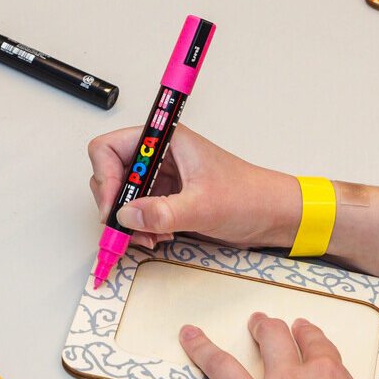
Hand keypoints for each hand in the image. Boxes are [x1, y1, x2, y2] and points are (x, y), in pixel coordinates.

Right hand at [87, 125, 298, 249]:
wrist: (273, 216)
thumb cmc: (250, 197)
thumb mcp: (204, 206)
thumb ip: (163, 212)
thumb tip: (126, 215)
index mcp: (166, 141)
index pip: (110, 147)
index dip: (105, 177)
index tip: (113, 206)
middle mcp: (160, 156)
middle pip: (111, 174)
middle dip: (116, 205)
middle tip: (127, 227)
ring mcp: (162, 178)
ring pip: (122, 198)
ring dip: (128, 222)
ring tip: (149, 237)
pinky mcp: (167, 199)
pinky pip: (138, 213)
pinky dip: (140, 229)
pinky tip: (159, 237)